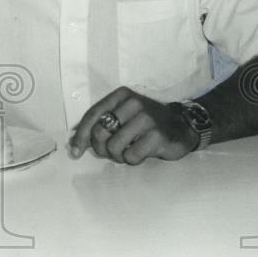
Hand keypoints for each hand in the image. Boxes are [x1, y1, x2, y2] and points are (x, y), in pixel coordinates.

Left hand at [69, 87, 198, 164]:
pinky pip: (131, 156)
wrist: (182, 126)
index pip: (92, 115)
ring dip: (119, 156)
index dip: (81, 135)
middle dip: (101, 148)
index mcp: (121, 95)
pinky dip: (133, 160)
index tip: (75, 152)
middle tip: (112, 152)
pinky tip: (142, 153)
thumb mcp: (123, 115)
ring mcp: (146, 118)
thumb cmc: (146, 123)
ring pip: (114, 147)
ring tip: (129, 151)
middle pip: (100, 133)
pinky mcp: (157, 135)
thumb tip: (76, 142)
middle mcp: (132, 103)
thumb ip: (102, 123)